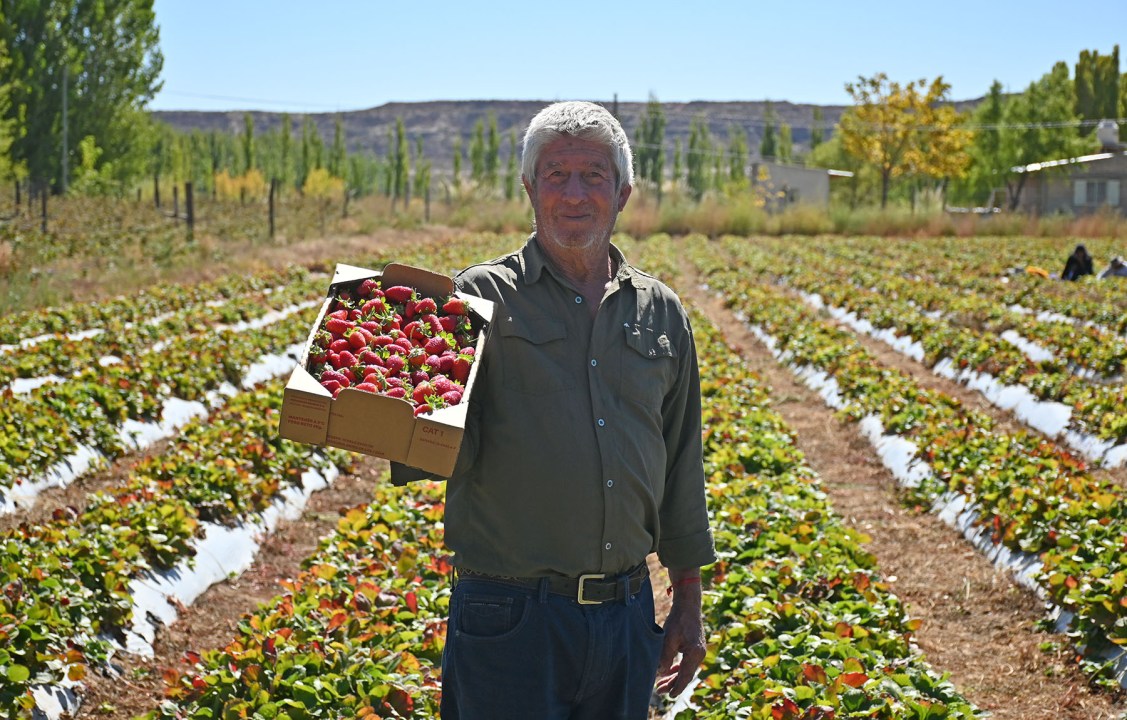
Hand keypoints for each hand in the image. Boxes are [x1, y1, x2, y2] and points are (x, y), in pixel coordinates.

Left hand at [655, 572, 705, 698]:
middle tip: (659, 691)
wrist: (688, 605)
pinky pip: (686, 662)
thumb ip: (666, 656)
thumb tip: (661, 673)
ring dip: (674, 677)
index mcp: (695, 653)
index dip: (677, 687)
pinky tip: (669, 672)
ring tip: (662, 684)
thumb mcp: (669, 638)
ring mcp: (698, 651)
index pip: (685, 675)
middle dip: (672, 683)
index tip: (669, 695)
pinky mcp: (695, 647)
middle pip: (685, 674)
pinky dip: (677, 668)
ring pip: (685, 669)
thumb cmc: (678, 619)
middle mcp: (699, 654)